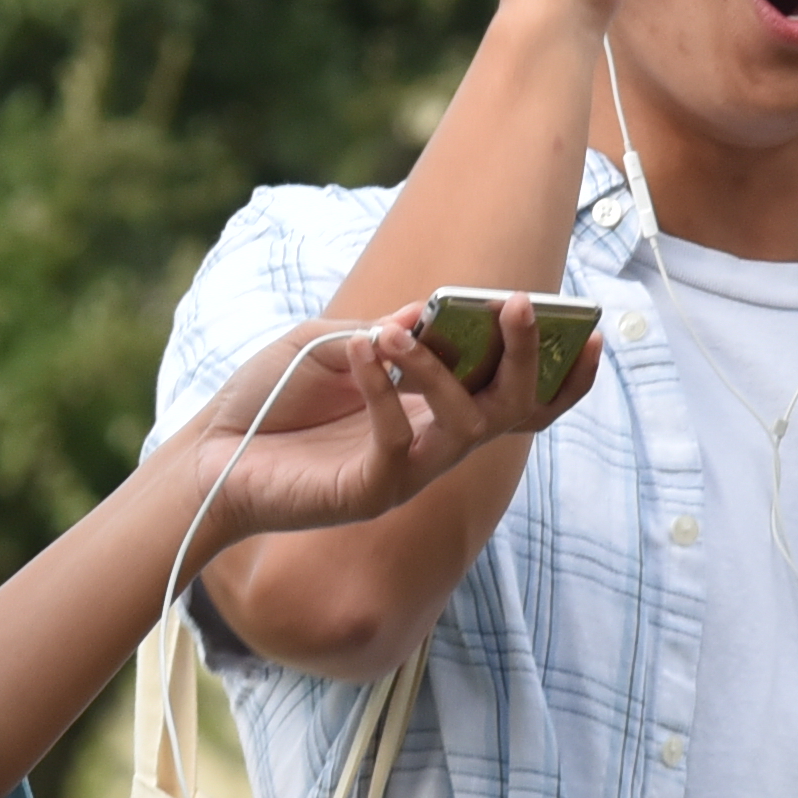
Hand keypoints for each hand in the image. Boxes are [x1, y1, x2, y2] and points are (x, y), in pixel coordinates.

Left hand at [170, 301, 585, 548]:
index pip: (518, 397)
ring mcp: (407, 473)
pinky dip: (384, 389)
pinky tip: (364, 353)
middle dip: (525, 356)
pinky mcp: (370, 493)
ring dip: (438, 367)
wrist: (206, 454)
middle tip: (518, 304)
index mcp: (435, 407)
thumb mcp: (328, 344)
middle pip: (511, 410)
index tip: (590, 330)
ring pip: (464, 425)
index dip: (562, 372)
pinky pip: (397, 441)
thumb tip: (424, 315)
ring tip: (398, 330)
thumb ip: (380, 330)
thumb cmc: (269, 397)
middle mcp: (434, 444)